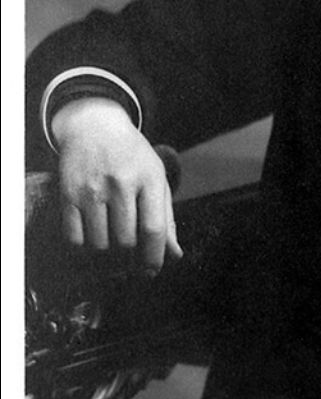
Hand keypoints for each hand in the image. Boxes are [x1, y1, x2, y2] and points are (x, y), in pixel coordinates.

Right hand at [50, 98, 181, 273]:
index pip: (153, 229)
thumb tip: (174, 255)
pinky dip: (83, 248)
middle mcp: (120, 183)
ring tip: (112, 248)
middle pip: (126, 241)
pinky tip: (92, 242)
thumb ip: (166, 218)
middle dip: (131, 258)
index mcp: (149, 178)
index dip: (154, 257)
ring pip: (100, 244)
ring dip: (107, 255)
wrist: (96, 127)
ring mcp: (92, 188)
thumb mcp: (156, 178)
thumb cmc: (132, 157)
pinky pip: (74, 238)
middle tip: (131, 259)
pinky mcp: (68, 193)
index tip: (152, 271)